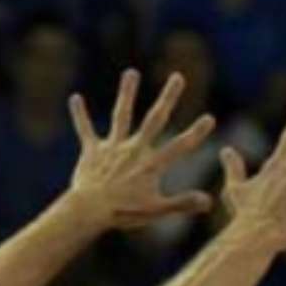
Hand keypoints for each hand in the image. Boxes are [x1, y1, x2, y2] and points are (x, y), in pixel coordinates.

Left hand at [67, 68, 216, 230]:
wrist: (89, 210)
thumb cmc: (125, 213)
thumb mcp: (158, 211)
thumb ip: (183, 203)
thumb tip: (209, 201)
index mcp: (151, 165)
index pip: (180, 147)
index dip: (196, 133)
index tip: (209, 118)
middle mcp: (134, 150)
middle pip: (154, 119)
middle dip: (168, 98)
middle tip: (178, 77)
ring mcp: (113, 148)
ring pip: (122, 115)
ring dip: (127, 93)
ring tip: (132, 72)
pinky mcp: (92, 151)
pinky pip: (85, 130)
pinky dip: (80, 115)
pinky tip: (76, 99)